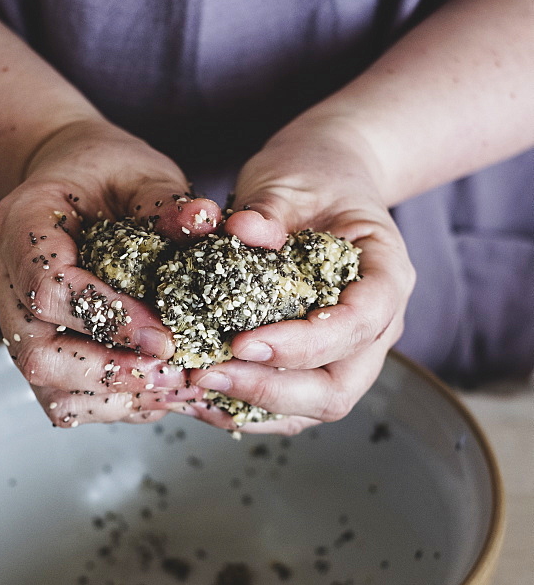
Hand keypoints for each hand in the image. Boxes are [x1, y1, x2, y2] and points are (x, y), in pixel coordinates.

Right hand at [0, 119, 220, 425]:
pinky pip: (68, 400)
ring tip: (174, 388)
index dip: (106, 318)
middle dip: (110, 373)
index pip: (48, 289)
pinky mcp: (44, 352)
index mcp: (21, 228)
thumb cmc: (104, 174)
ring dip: (115, 398)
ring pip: (49, 388)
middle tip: (173, 372)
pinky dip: (116, 405)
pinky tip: (161, 392)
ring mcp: (19, 325)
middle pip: (38, 355)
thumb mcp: (138, 171)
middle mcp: (9, 284)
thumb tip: (204, 224)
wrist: (71, 183)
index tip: (163, 336)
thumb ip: (165, 201)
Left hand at [187, 117, 415, 434]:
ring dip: (254, 406)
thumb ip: (270, 208)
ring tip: (196, 387)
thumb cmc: (315, 176)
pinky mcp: (315, 365)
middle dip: (272, 390)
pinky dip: (246, 408)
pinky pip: (288, 406)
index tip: (243, 341)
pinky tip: (201, 398)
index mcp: (387, 276)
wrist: (325, 180)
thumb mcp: (292, 179)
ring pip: (313, 407)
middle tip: (209, 373)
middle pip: (339, 389)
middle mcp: (377, 327)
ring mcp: (349, 353)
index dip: (302, 344)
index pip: (358, 326)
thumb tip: (243, 232)